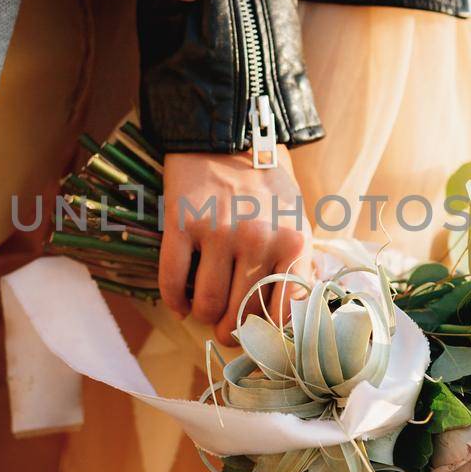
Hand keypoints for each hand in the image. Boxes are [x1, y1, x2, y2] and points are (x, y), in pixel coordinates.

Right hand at [160, 149, 313, 344]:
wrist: (227, 135)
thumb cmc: (266, 184)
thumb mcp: (297, 219)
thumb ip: (299, 264)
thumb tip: (294, 315)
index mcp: (292, 243)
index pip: (283, 312)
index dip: (267, 334)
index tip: (256, 336)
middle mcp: (257, 241)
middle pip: (240, 314)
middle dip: (230, 331)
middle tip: (225, 330)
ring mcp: (216, 233)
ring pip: (206, 304)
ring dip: (202, 315)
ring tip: (204, 310)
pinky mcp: (181, 224)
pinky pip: (172, 281)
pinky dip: (174, 301)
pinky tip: (180, 303)